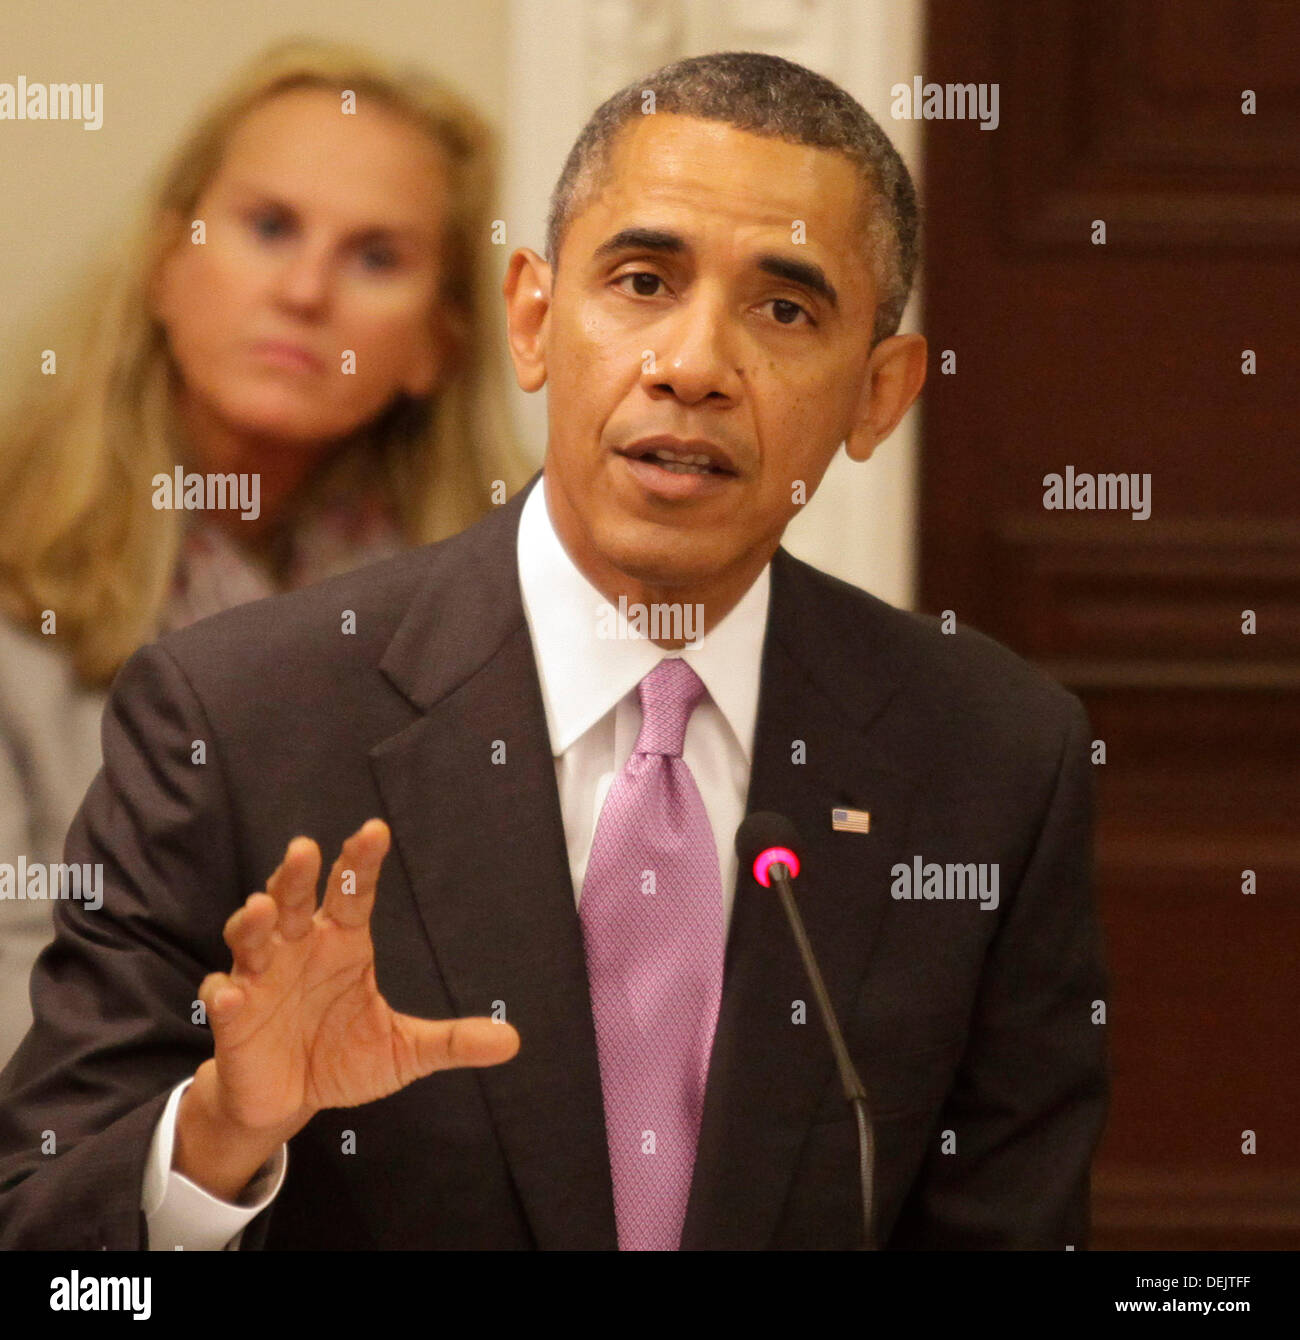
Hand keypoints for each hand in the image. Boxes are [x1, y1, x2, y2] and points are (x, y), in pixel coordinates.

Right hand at [197, 818, 519, 1134]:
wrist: (290, 1099)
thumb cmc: (344, 1056)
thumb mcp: (404, 1051)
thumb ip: (451, 1040)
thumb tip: (511, 1040)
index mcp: (342, 942)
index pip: (354, 892)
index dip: (361, 862)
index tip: (374, 831)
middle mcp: (298, 948)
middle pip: (293, 899)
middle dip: (294, 875)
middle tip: (303, 849)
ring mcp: (261, 978)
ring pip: (250, 937)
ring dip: (252, 921)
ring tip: (261, 909)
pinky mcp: (233, 1017)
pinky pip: (223, 997)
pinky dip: (224, 993)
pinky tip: (231, 993)